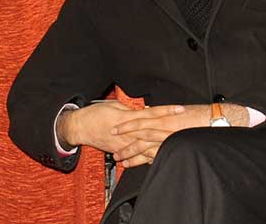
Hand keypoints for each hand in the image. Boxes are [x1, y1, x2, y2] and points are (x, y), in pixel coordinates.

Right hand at [59, 101, 183, 153]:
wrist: (80, 127)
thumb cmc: (95, 114)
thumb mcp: (114, 106)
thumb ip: (133, 110)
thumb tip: (148, 110)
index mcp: (127, 117)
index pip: (152, 113)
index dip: (166, 111)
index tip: (180, 109)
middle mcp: (127, 132)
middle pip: (153, 131)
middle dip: (170, 131)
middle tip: (185, 130)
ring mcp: (124, 144)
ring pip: (147, 147)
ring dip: (162, 146)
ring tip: (178, 145)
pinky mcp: (121, 152)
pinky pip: (138, 157)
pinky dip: (149, 158)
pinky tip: (161, 159)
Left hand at [111, 103, 249, 167]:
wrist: (216, 120)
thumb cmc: (201, 116)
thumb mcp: (181, 112)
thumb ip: (167, 114)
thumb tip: (157, 112)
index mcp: (165, 114)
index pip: (141, 117)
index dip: (128, 123)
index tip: (117, 127)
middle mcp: (163, 124)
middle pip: (138, 131)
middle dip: (124, 138)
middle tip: (112, 143)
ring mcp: (167, 136)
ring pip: (143, 144)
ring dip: (129, 151)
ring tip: (119, 158)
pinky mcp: (172, 146)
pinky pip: (153, 154)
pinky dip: (142, 160)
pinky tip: (134, 164)